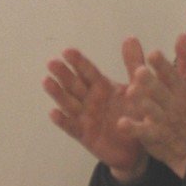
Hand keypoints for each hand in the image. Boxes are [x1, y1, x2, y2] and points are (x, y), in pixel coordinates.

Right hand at [44, 38, 149, 181]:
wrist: (139, 147)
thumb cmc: (137, 115)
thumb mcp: (139, 88)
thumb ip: (133, 64)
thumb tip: (130, 37)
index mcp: (102, 87)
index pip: (88, 72)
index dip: (78, 62)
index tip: (67, 51)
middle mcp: (90, 100)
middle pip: (74, 85)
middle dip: (63, 74)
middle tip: (51, 62)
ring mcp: (85, 117)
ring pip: (69, 103)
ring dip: (57, 93)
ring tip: (46, 81)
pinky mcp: (84, 135)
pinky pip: (72, 127)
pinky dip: (63, 121)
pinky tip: (53, 112)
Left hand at [118, 33, 185, 177]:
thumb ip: (184, 60)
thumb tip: (182, 34)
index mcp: (180, 89)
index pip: (172, 75)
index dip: (163, 66)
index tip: (153, 54)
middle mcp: (172, 104)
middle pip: (161, 92)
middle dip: (151, 82)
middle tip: (139, 71)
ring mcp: (163, 121)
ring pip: (153, 110)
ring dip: (143, 102)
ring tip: (130, 91)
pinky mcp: (153, 136)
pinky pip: (143, 132)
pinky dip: (133, 128)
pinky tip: (121, 123)